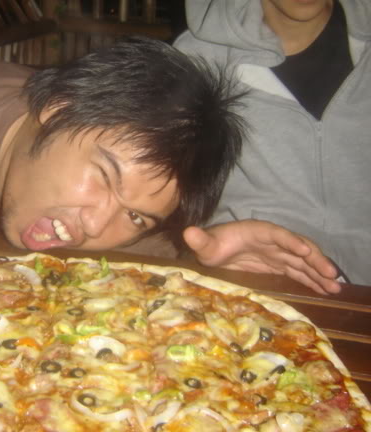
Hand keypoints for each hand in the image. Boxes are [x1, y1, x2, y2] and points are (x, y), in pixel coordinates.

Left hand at [183, 220, 340, 294]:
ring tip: (335, 288)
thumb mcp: (205, 245)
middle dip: (315, 260)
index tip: (304, 251)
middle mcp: (273, 241)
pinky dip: (312, 280)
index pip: (278, 235)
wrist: (214, 251)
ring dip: (319, 273)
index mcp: (258, 232)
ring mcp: (278, 253)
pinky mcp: (279, 265)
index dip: (291, 242)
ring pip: (303, 262)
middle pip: (298, 248)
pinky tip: (326, 290)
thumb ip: (199, 240)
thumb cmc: (212, 245)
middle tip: (330, 275)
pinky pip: (299, 272)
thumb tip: (188, 232)